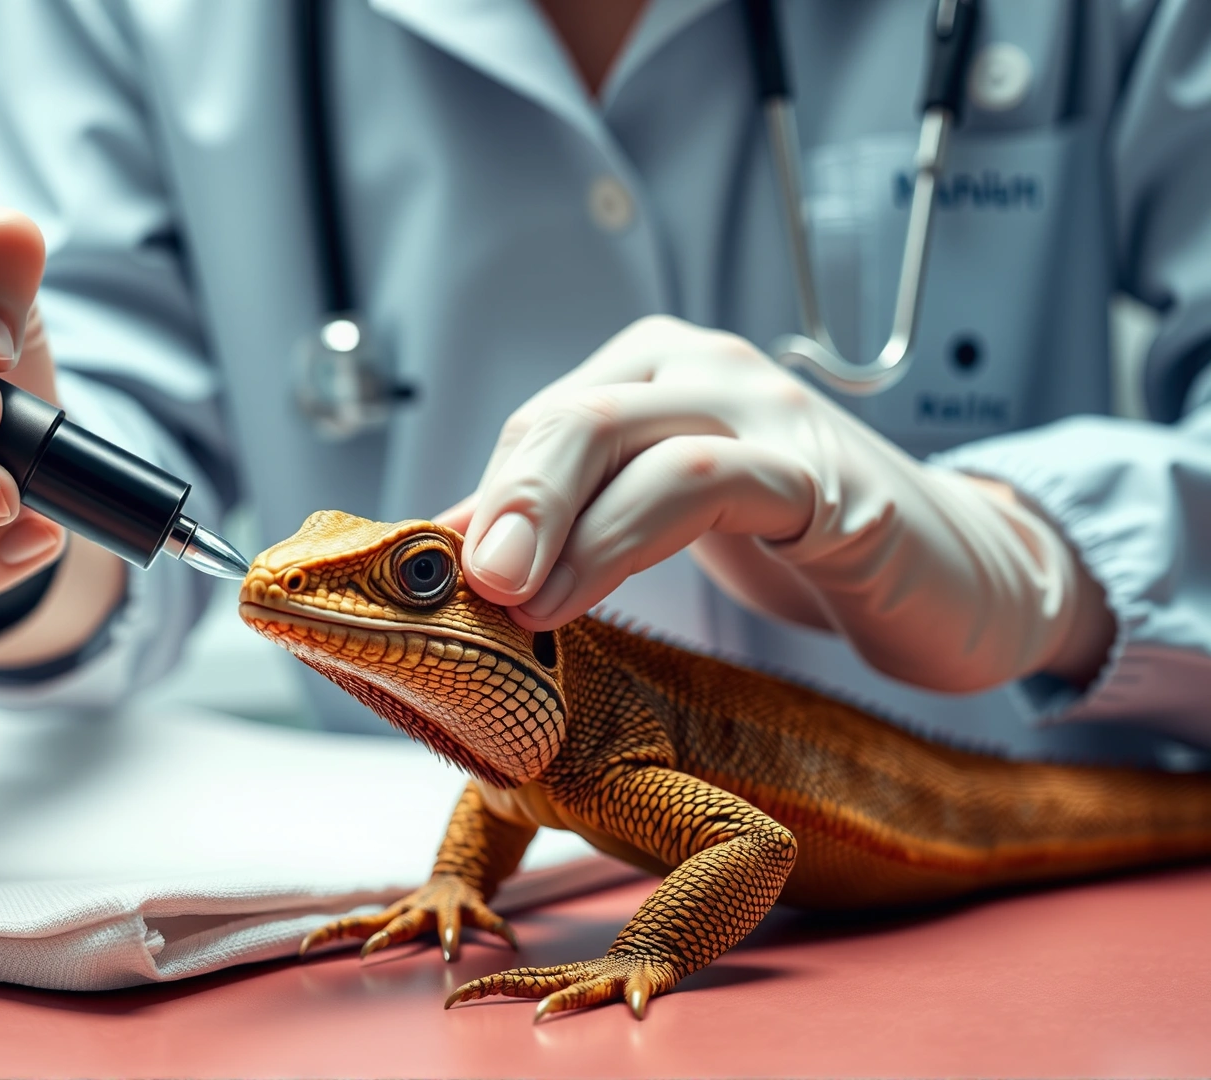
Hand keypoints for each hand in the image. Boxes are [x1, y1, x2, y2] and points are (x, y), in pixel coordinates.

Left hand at [437, 316, 1112, 693]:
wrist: (956, 574)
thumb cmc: (797, 543)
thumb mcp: (665, 526)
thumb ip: (570, 525)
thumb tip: (453, 552)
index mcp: (656, 369)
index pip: (537, 425)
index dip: (478, 503)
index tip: (429, 579)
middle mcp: (705, 367)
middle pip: (569, 419)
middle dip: (503, 502)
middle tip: (467, 581)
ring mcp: (767, 413)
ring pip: (624, 438)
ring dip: (553, 525)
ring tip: (515, 602)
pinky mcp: (823, 479)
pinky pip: (705, 483)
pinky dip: (624, 537)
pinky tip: (581, 594)